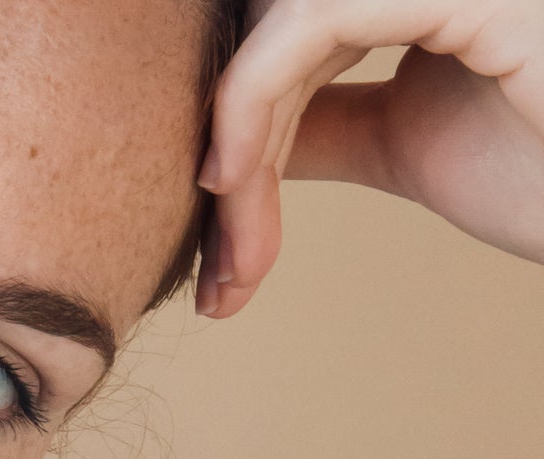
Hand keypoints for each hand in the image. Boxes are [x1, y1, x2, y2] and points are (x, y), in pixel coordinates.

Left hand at [195, 0, 543, 316]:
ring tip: (238, 257)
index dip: (241, 108)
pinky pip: (312, 21)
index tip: (216, 212)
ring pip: (281, 21)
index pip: (301, 16)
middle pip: (279, 15)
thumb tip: (232, 133)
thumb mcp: (409, 138)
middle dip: (228, 140)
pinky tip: (230, 178)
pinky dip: (249, 100)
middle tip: (222, 264)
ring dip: (235, 147)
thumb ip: (326, 118)